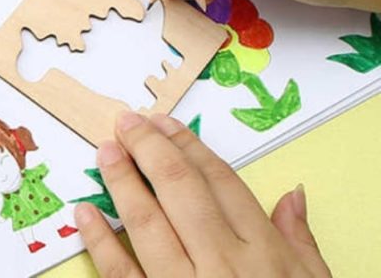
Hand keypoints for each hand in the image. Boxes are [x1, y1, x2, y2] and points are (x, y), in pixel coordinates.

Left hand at [74, 113, 331, 277]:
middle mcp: (224, 265)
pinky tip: (85, 213)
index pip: (220, 181)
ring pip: (147, 224)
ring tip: (105, 152)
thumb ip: (300, 241)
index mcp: (262, 253)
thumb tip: (293, 194)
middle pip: (180, 190)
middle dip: (150, 149)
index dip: (188, 145)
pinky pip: (123, 275)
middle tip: (125, 123)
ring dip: (122, 183)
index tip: (164, 123)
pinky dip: (100, 242)